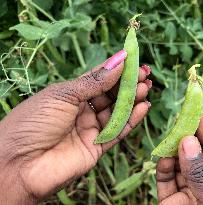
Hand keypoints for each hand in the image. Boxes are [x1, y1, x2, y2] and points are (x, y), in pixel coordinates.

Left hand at [0, 50, 151, 203]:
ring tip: (146, 88)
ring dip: (133, 100)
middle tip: (145, 74)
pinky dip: (132, 120)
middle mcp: (82, 111)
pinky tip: (143, 107)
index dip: (116, 70)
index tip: (133, 60)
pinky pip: (118, 132)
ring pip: (117, 112)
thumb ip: (95, 81)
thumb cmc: (34, 121)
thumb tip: (119, 61)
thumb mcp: (63, 94)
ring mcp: (90, 130)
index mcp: (70, 95)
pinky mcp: (97, 147)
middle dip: (128, 84)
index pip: (98, 79)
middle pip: (110, 95)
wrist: (17, 164)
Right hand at [156, 116, 202, 204]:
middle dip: (188, 140)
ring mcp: (186, 193)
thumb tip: (188, 140)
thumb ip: (200, 174)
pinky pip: (165, 180)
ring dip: (173, 151)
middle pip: (196, 159)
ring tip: (170, 138)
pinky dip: (163, 167)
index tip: (200, 117)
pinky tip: (164, 157)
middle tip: (181, 121)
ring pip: (178, 167)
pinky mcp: (168, 201)